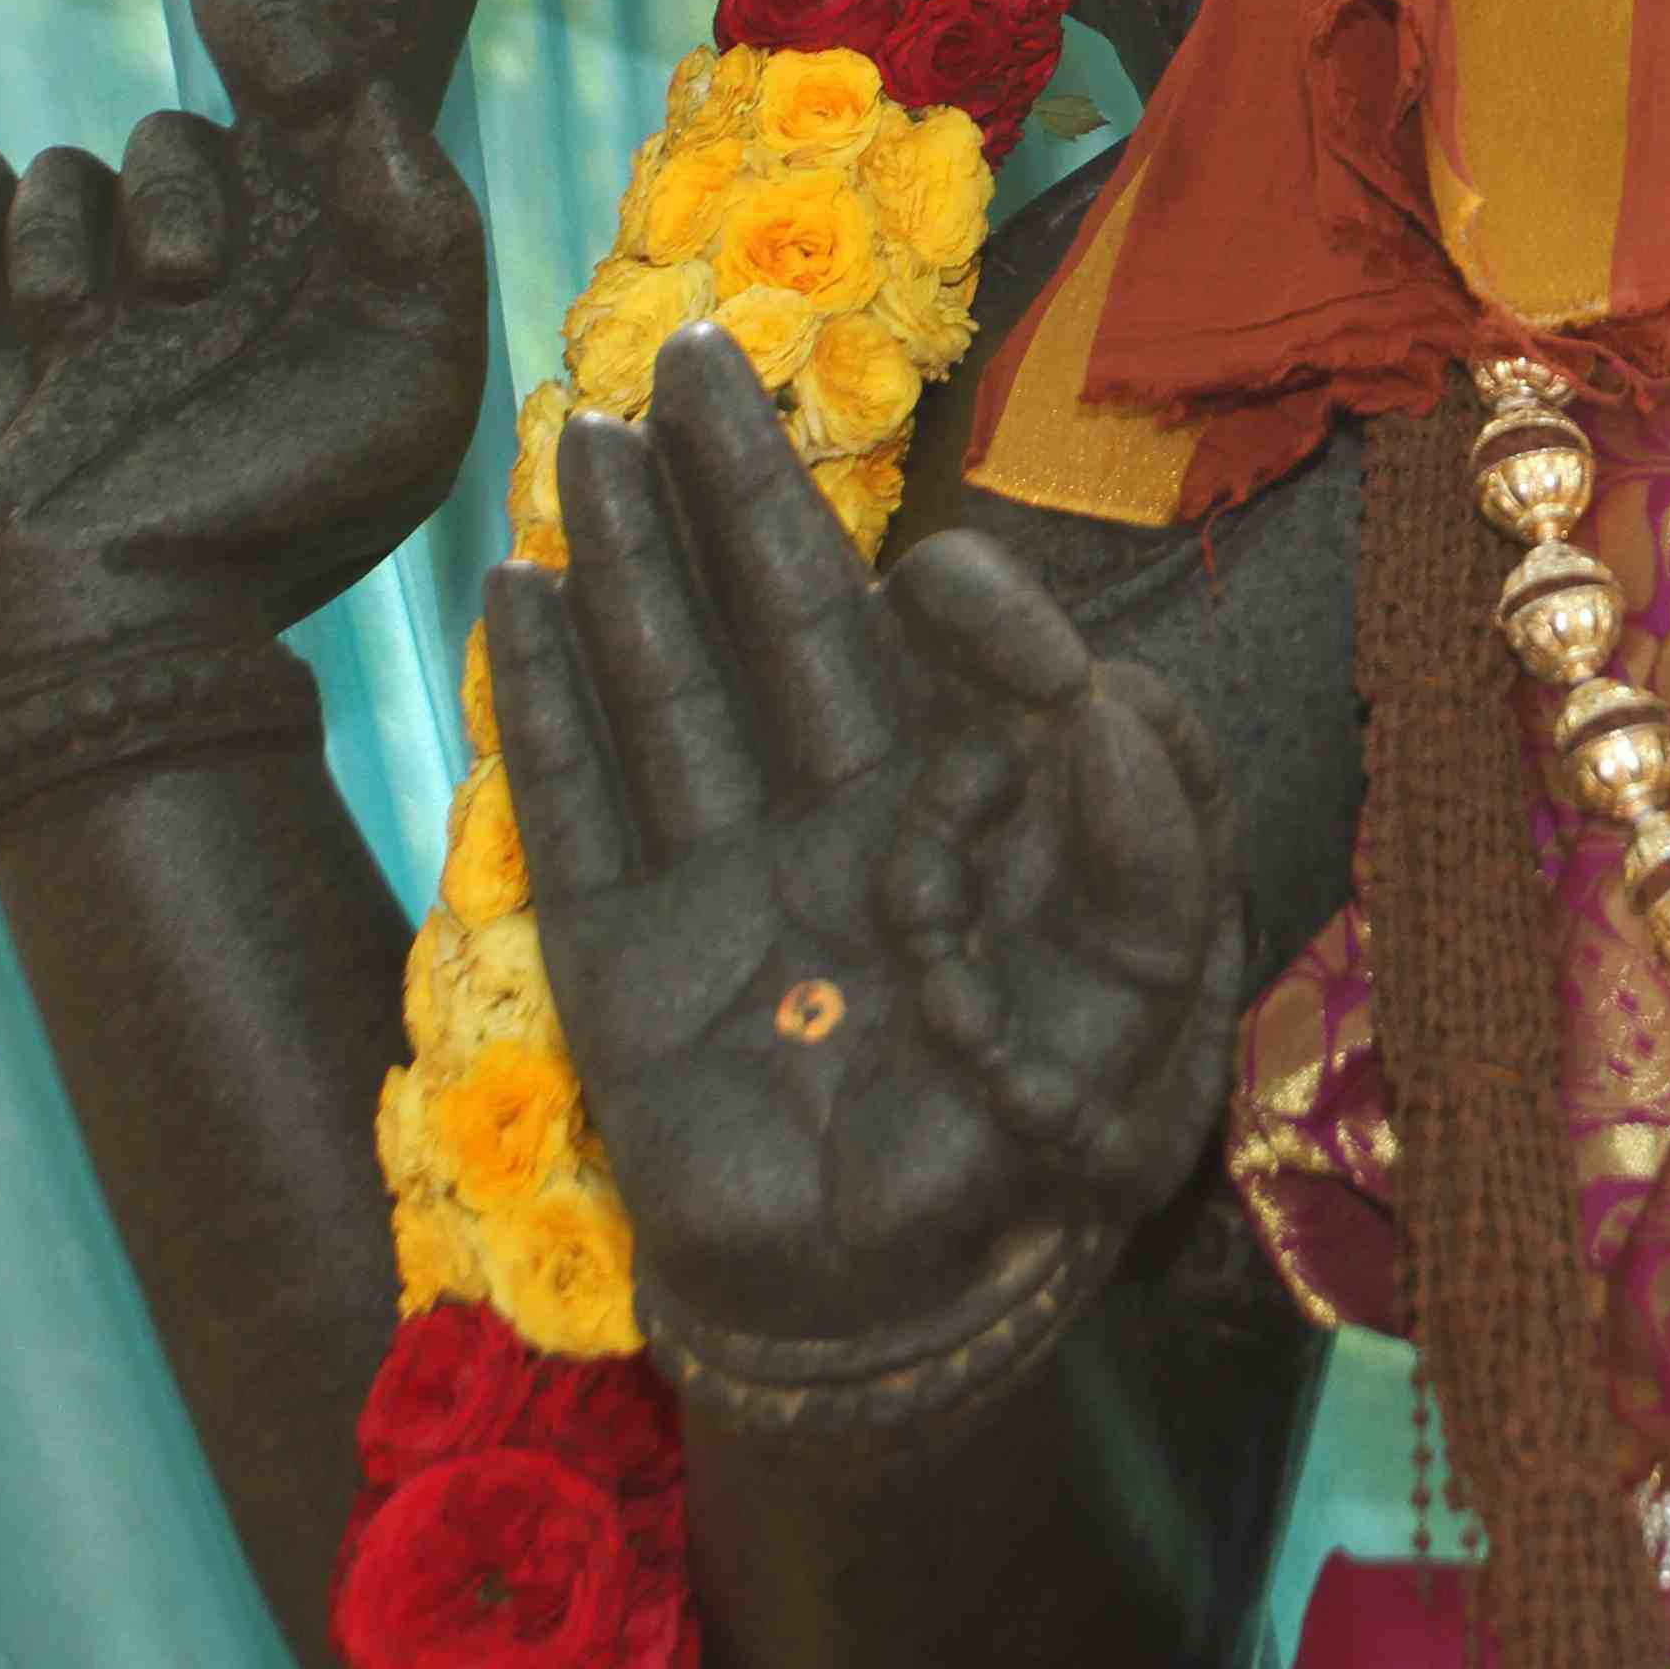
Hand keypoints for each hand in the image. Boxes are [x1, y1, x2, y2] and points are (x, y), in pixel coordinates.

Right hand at [0, 0, 488, 705]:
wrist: (97, 632)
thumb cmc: (279, 517)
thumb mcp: (414, 379)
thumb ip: (424, 222)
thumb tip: (358, 91)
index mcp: (318, 263)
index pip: (312, 100)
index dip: (287, 28)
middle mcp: (203, 256)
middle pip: (187, 128)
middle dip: (183, 187)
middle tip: (184, 285)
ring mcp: (80, 275)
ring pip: (72, 161)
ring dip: (73, 239)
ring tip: (79, 344)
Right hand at [487, 330, 1242, 1407]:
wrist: (911, 1310)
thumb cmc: (1049, 1141)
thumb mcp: (1155, 972)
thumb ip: (1145, 815)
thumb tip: (1071, 661)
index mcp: (961, 810)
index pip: (917, 653)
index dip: (916, 583)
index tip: (933, 566)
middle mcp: (831, 820)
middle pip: (770, 625)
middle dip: (729, 491)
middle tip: (685, 359)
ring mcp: (717, 882)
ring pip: (663, 685)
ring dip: (620, 560)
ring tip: (582, 433)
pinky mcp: (619, 964)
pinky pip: (570, 811)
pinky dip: (541, 704)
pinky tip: (514, 592)